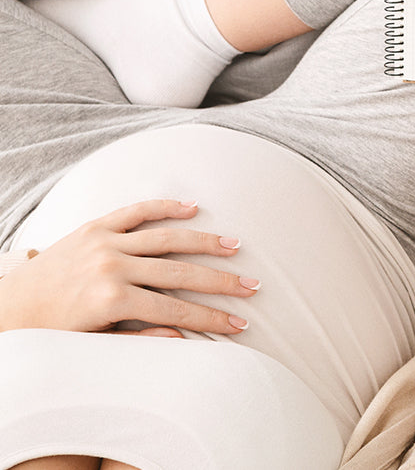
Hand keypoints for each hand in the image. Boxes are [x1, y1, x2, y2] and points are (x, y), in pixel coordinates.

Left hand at [0, 199, 257, 335]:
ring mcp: (103, 242)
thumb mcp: (93, 344)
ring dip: (205, 242)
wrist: (5, 308)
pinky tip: (193, 208)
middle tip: (252, 287)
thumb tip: (182, 334)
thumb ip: (139, 337)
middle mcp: (110, 266)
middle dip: (220, 282)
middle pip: (180, 272)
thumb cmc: (49, 333)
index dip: (210, 318)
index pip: (175, 309)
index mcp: (110, 300)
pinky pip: (135, 212)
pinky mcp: (93, 226)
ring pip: (166, 239)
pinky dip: (165, 207)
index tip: (239, 323)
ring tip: (236, 247)